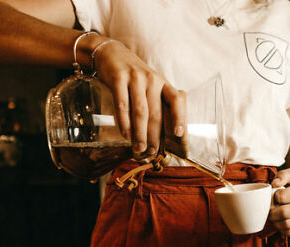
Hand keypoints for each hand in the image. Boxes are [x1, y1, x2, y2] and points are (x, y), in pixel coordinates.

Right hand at [91, 38, 185, 158]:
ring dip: (140, 133)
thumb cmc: (132, 76)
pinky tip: (126, 134)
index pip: (176, 101)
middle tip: (151, 151)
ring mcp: (135, 78)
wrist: (110, 53)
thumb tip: (157, 134)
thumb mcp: (149, 85)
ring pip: (140, 112)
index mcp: (162, 83)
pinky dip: (124, 122)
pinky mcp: (118, 78)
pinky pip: (122, 105)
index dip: (179, 117)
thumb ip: (155, 103)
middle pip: (156, 113)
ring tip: (139, 148)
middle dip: (154, 135)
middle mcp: (152, 80)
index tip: (178, 134)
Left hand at [269, 168, 289, 235]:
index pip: (283, 196)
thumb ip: (282, 175)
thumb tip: (274, 184)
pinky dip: (281, 228)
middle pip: (285, 212)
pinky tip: (279, 221)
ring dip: (275, 222)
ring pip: (287, 224)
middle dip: (272, 212)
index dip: (273, 197)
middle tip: (269, 210)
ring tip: (273, 216)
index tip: (273, 197)